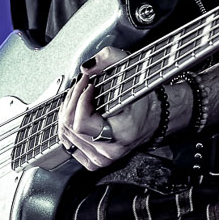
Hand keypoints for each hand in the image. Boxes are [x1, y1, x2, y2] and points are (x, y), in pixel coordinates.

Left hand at [56, 46, 164, 170]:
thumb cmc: (142, 98)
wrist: (152, 118)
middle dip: (72, 99)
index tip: (88, 85)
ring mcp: (101, 158)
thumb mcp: (131, 71)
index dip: (80, 100)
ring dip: (68, 110)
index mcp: (122, 133)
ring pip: (66, 135)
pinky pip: (68, 143)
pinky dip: (67, 125)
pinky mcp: (94, 161)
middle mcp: (110, 150)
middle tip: (82, 85)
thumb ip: (110, 58)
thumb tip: (86, 67)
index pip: (81, 124)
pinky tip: (76, 112)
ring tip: (79, 95)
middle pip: (70, 127)